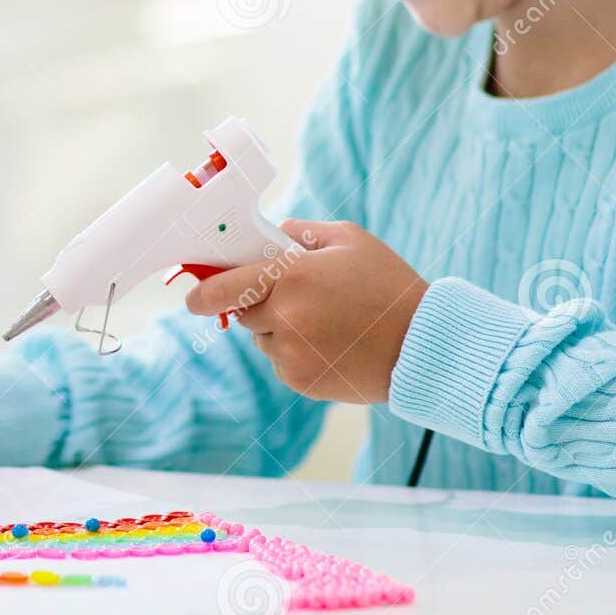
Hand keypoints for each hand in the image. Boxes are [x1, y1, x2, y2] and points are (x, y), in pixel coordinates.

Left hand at [183, 219, 427, 402]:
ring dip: (281, 330)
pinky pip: (282, 362)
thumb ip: (303, 233)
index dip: (203, 293)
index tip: (192, 297)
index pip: (225, 287)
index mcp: (292, 276)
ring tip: (327, 323)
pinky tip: (332, 345)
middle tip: (299, 298)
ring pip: (265, 339)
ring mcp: (291, 353)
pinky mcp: (299, 381)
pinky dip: (297, 354)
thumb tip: (271, 235)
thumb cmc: (389, 288)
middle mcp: (286, 316)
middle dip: (261, 303)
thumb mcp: (350, 240)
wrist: (423, 346)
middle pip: (245, 311)